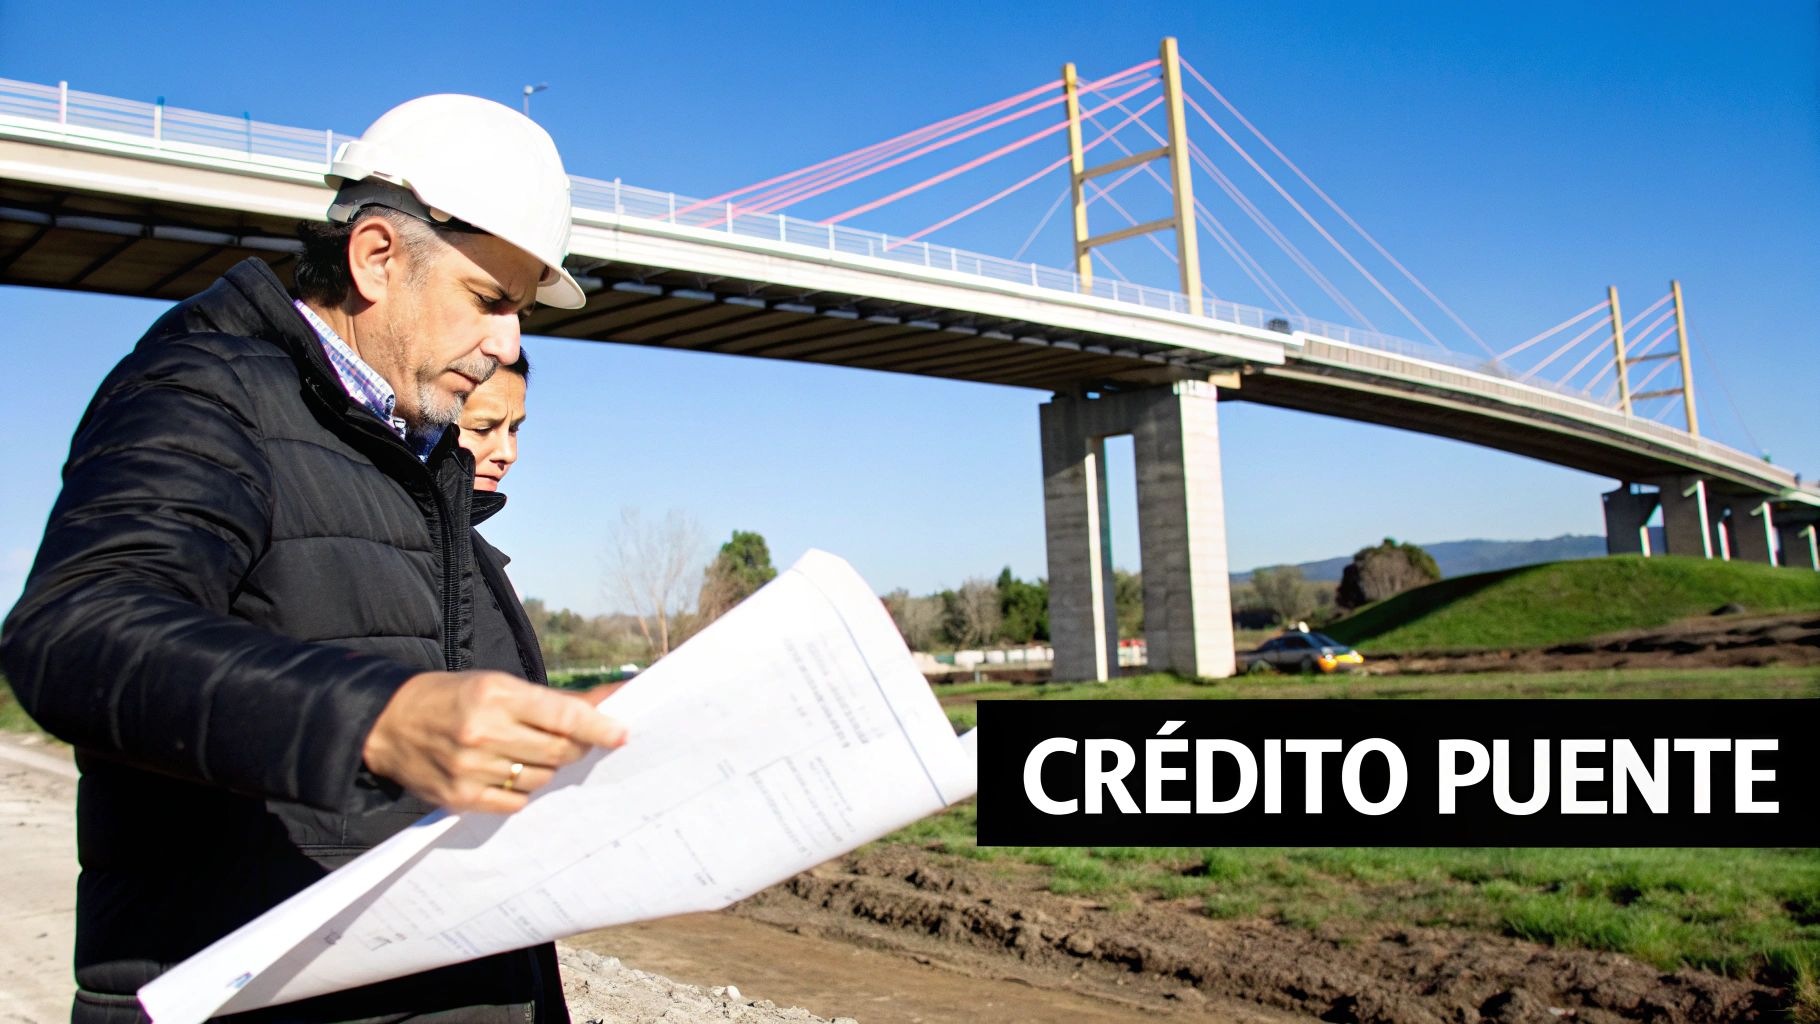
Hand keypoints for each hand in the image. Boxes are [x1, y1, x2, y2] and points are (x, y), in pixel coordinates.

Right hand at [362, 670, 627, 812]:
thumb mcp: (498, 685)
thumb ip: (550, 701)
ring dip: (546, 769)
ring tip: (525, 754)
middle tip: (574, 742)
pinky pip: (515, 803)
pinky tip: (505, 774)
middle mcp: (484, 732)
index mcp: (496, 695)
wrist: (388, 723)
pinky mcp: (459, 798)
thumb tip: (607, 702)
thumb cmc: (453, 697)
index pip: (563, 715)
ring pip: (540, 779)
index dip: (598, 726)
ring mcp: (470, 768)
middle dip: (575, 748)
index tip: (621, 734)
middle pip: (558, 751)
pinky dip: (520, 791)